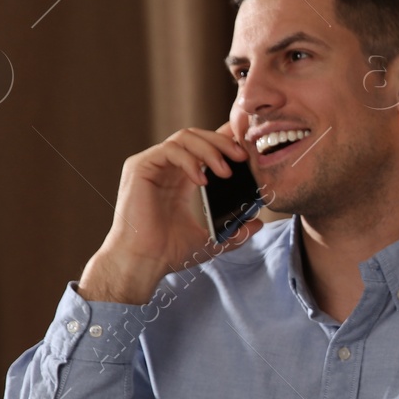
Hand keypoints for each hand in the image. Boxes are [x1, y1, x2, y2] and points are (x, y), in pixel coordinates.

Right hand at [79, 123, 264, 303]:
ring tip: (226, 172)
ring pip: (184, 137)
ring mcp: (152, 165)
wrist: (144, 262)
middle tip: (243, 157)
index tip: (248, 149)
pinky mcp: (140, 167)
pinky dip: (190, 160)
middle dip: (223, 142)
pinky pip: (169, 150)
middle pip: (197, 136)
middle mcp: (166, 168)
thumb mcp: (212, 240)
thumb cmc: (169, 252)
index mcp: (181, 179)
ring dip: (210, 149)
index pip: (205, 147)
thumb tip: (258, 223)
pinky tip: (202, 181)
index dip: (226, 140)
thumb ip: (235, 230)